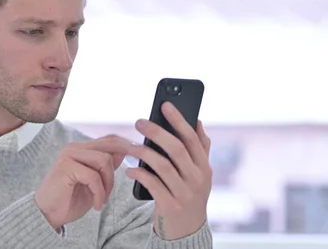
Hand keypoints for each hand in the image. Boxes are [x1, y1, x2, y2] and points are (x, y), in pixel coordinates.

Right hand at [35, 135, 130, 229]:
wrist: (48, 214)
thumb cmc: (69, 199)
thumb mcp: (95, 183)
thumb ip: (106, 166)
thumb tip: (123, 152)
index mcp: (81, 148)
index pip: (109, 139)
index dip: (126, 146)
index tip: (139, 158)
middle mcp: (74, 148)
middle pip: (109, 146)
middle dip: (118, 169)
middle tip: (114, 190)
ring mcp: (69, 155)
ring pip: (104, 160)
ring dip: (108, 184)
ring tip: (101, 199)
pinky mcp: (66, 166)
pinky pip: (94, 176)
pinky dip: (99, 193)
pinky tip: (96, 204)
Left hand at [125, 102, 212, 239]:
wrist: (186, 230)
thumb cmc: (188, 194)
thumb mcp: (198, 173)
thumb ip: (200, 149)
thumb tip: (198, 121)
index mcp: (204, 167)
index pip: (193, 139)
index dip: (179, 120)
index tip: (165, 104)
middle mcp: (198, 179)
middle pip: (177, 149)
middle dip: (157, 132)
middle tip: (140, 122)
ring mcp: (185, 193)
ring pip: (163, 166)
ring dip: (144, 153)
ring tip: (130, 146)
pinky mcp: (171, 205)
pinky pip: (153, 184)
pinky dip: (140, 174)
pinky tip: (130, 169)